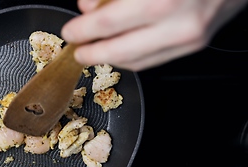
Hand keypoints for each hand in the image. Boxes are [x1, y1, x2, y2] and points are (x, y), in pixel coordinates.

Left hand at [62, 0, 247, 70]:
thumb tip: (88, 5)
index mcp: (159, 1)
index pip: (108, 22)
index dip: (83, 29)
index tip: (71, 30)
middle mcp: (177, 24)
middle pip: (120, 52)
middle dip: (92, 54)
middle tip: (78, 51)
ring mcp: (189, 38)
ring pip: (136, 62)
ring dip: (110, 59)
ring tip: (95, 52)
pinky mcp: (195, 44)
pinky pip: (154, 60)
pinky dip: (131, 59)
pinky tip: (120, 51)